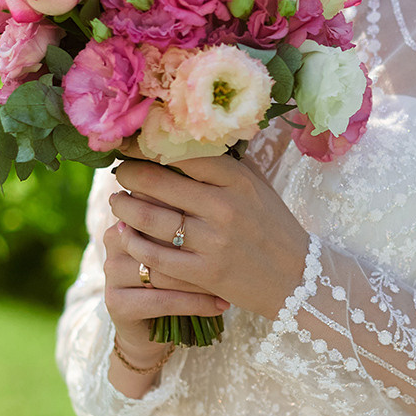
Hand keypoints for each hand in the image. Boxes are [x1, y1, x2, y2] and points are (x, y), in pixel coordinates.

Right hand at [102, 185, 228, 369]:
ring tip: (235, 278)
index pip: (160, 193)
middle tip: (239, 241)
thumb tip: (230, 162)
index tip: (234, 205)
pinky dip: (196, 303)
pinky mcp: (117, 303)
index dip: (195, 200)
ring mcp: (113, 270)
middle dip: (200, 235)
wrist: (156, 326)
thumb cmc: (182, 268)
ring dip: (203, 275)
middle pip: (158, 225)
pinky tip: (221, 305)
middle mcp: (115, 236)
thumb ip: (195, 200)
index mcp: (132, 208)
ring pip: (162, 265)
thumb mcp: (186, 234)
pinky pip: (162, 299)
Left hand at [108, 151, 310, 326]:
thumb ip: (226, 163)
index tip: (130, 143)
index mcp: (238, 180)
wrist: (297, 278)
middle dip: (129, 174)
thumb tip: (185, 137)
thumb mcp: (258, 187)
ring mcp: (213, 242)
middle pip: (158, 182)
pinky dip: (134, 242)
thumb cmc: (273, 226)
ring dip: (124, 206)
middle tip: (120, 172)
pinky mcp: (205, 273)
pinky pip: (155, 255)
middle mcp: (224, 207)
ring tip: (118, 201)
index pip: (182, 153)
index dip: (148, 146)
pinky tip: (126, 234)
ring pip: (150, 217)